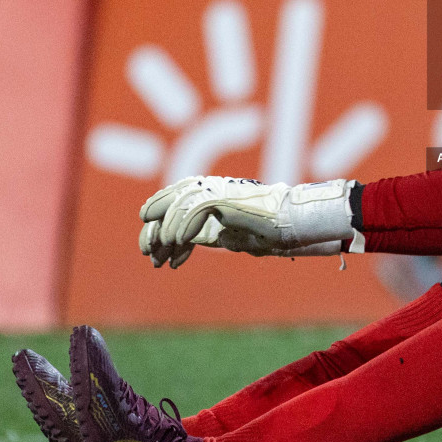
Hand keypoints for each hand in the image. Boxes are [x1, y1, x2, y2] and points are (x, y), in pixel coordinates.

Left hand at [137, 176, 356, 267]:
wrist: (294, 224)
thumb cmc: (272, 230)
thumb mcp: (235, 234)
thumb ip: (214, 233)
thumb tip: (195, 240)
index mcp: (214, 192)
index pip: (177, 199)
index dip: (162, 221)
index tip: (154, 248)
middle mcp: (213, 187)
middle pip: (171, 198)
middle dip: (155, 227)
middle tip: (147, 252)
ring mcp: (219, 190)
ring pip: (178, 206)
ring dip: (167, 233)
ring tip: (163, 254)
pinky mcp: (225, 198)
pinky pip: (194, 213)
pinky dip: (183, 231)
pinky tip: (179, 249)